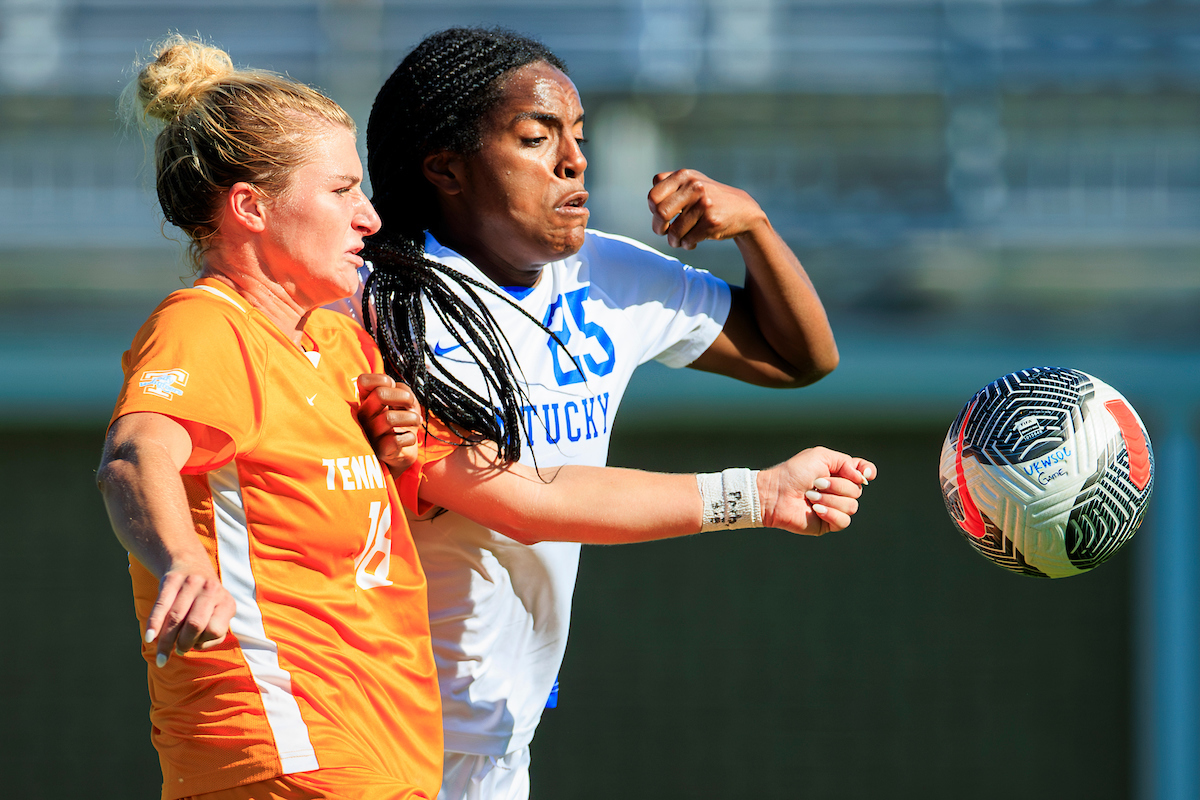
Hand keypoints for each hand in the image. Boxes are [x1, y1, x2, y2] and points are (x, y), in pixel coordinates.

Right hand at [145, 557, 235, 667]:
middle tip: (178, 651)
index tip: (195, 645)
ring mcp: (192, 582)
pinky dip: (154, 625)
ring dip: (167, 641)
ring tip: (163, 655)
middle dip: (183, 643)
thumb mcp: (217, 614)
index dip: (203, 641)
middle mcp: (211, 590)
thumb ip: (213, 633)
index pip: (215, 630)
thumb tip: (193, 647)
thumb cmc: (205, 601)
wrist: (191, 563)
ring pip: (176, 618)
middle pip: (194, 625)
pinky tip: (150, 638)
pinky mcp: (172, 579)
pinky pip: (161, 606)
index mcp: (226, 602)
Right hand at [357, 373, 421, 470]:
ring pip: (390, 418)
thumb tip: (402, 391)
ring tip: (417, 421)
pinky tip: (410, 439)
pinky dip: (410, 438)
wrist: (402, 452)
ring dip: (412, 418)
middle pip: (380, 394)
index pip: (363, 380)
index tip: (394, 387)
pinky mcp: (380, 450)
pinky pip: (397, 440)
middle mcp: (363, 416)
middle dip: (404, 397)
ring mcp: (369, 434)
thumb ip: (402, 390)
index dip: (384, 379)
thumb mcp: (404, 401)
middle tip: (411, 404)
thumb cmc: (402, 421)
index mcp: (365, 401)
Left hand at [648, 169, 767, 249]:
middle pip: (660, 213)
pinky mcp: (711, 222)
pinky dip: (686, 245)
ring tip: (680, 240)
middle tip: (663, 232)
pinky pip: (687, 240)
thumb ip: (670, 185)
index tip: (661, 215)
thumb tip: (652, 201)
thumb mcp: (692, 182)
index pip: (653, 196)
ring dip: (674, 241)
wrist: (743, 210)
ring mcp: (704, 204)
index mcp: (685, 176)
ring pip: (674, 232)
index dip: (652, 210)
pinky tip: (692, 242)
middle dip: (658, 228)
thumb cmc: (709, 199)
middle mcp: (694, 187)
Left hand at [758, 447, 875, 534]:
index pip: (864, 472)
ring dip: (830, 499)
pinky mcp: (828, 523)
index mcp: (839, 472)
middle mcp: (839, 490)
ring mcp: (835, 507)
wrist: (775, 493)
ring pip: (852, 506)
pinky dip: (830, 513)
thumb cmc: (794, 472)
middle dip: (837, 486)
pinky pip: (844, 521)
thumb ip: (845, 463)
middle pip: (858, 490)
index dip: (867, 472)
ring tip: (810, 496)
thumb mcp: (821, 456)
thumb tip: (863, 478)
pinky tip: (816, 509)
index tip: (864, 474)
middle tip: (816, 483)